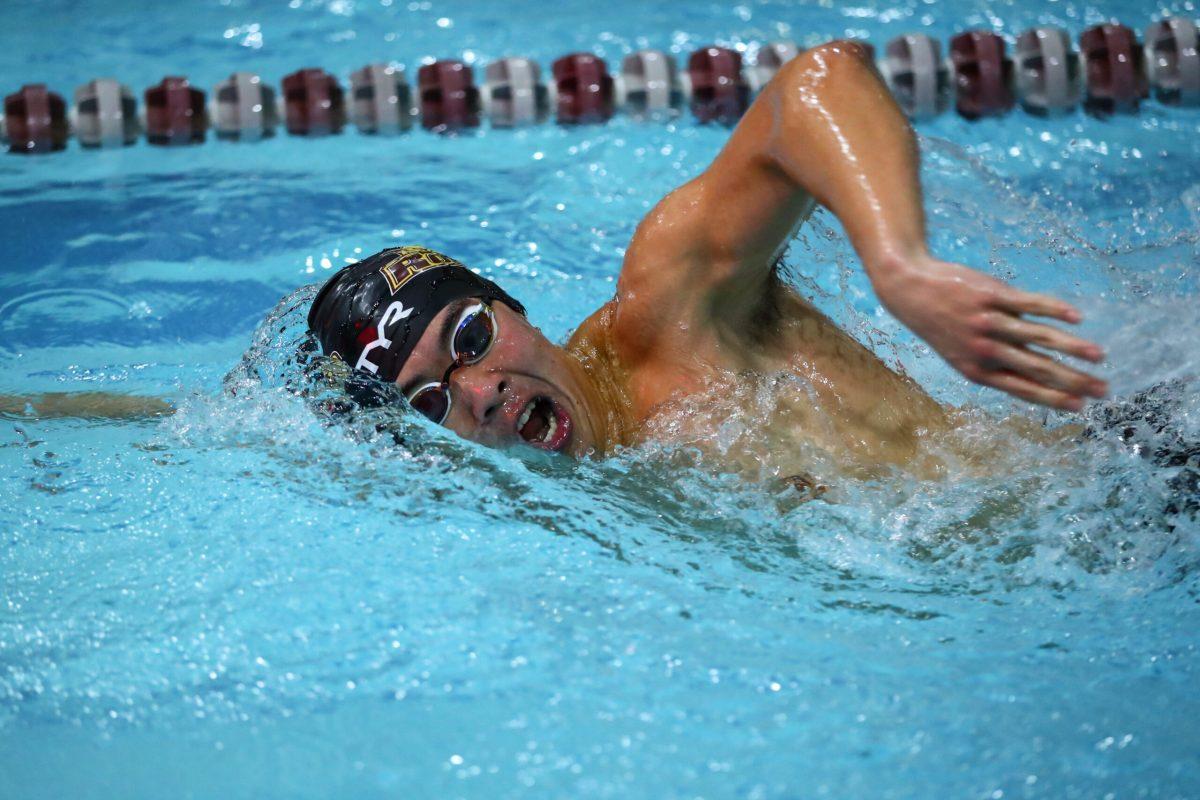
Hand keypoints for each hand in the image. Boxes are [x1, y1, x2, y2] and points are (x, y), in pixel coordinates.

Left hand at [870, 254, 1107, 410]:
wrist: (910, 290)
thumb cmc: (942, 326)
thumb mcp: (961, 354)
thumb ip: (997, 364)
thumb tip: (1037, 374)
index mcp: (977, 370)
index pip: (1023, 389)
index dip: (1053, 399)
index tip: (1080, 407)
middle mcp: (985, 349)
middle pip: (1038, 368)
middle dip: (1073, 381)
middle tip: (1103, 390)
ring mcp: (990, 322)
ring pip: (1039, 338)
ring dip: (1073, 348)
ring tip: (1099, 356)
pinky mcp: (993, 295)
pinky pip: (1030, 304)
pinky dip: (1055, 310)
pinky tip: (1076, 319)